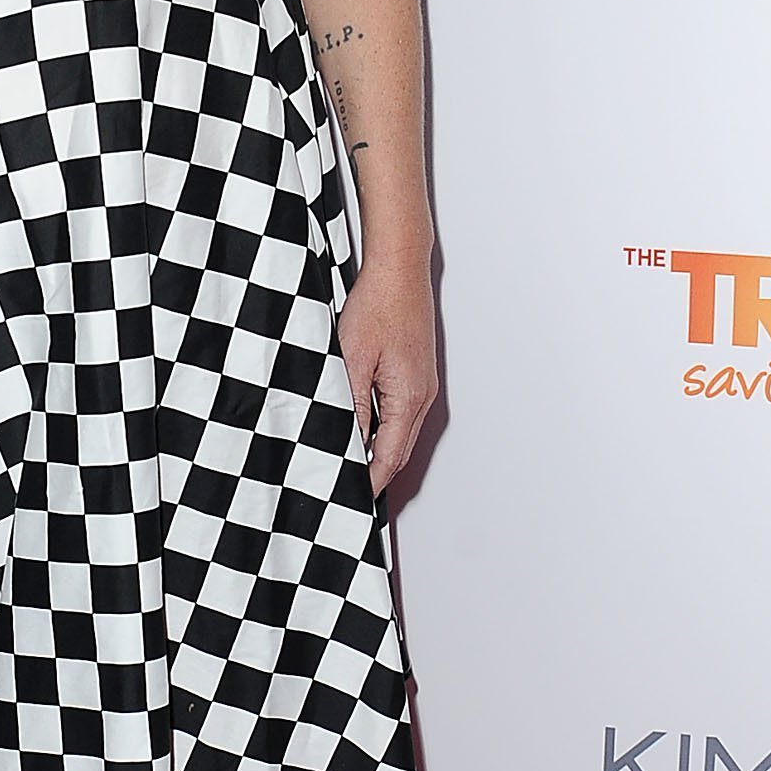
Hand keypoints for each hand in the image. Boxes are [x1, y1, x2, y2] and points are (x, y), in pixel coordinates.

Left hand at [337, 254, 437, 496]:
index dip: (370, 482)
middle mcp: (422, 397)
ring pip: (401, 434)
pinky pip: (402, 415)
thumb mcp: (352, 360)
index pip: (388, 457)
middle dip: (376, 475)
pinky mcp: (418, 376)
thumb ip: (350, 406)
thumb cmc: (377, 307)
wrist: (399, 272)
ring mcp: (424, 387)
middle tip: (350, 492)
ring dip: (381, 454)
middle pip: (400, 452)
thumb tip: (347, 442)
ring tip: (354, 468)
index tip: (352, 498)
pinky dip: (385, 432)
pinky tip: (365, 432)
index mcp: (408, 398)